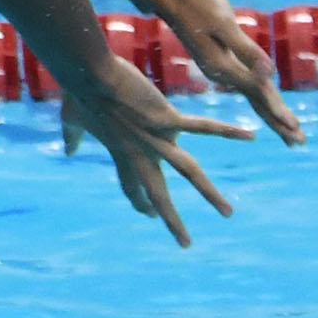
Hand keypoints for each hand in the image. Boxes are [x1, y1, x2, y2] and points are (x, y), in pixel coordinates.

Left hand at [58, 58, 250, 247]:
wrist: (89, 74)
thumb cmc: (78, 91)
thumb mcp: (71, 120)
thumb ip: (71, 137)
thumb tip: (66, 149)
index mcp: (121, 154)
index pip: (131, 186)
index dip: (139, 202)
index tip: (148, 214)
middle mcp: (141, 154)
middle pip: (158, 194)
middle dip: (170, 220)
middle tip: (185, 243)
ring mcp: (156, 139)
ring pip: (189, 173)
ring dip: (209, 194)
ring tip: (228, 213)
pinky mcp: (168, 119)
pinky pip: (203, 127)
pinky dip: (227, 131)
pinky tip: (251, 136)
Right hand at [148, 0, 301, 146]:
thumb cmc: (196, 3)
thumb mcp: (223, 24)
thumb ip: (246, 49)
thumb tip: (270, 73)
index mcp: (224, 67)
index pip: (260, 93)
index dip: (279, 112)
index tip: (295, 130)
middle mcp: (221, 73)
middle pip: (257, 102)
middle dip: (279, 123)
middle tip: (300, 143)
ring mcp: (220, 69)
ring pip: (253, 96)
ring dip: (272, 114)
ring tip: (288, 130)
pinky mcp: (220, 61)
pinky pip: (246, 85)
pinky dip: (261, 97)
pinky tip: (265, 101)